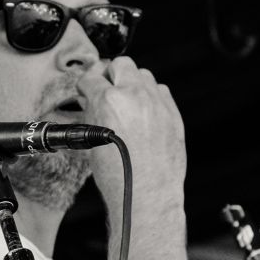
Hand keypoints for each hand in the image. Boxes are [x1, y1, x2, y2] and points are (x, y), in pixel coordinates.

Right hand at [75, 58, 185, 213]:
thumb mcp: (93, 141)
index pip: (91, 77)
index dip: (86, 85)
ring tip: (127, 102)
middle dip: (111, 75)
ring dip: (133, 83)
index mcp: (108, 101)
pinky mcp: (172, 113)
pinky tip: (144, 112)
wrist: (145, 195)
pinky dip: (151, 96)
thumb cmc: (118, 176)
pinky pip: (161, 91)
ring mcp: (157, 103)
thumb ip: (92, 113)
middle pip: (121, 64)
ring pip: (144, 75)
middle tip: (107, 89)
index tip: (87, 90)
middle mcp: (134, 97)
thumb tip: (91, 100)